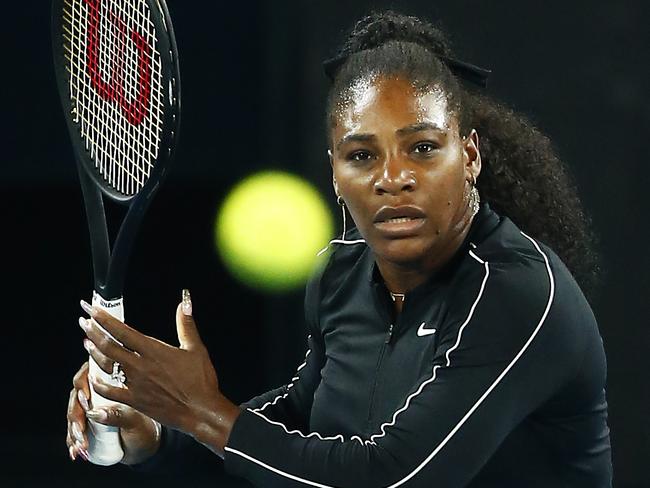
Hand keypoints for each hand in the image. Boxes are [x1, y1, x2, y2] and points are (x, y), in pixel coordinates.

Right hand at [65, 362, 160, 463]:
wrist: (144, 444)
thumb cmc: (144, 425)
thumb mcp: (134, 421)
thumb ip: (118, 415)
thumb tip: (95, 413)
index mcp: (111, 382)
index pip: (89, 374)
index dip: (84, 384)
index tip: (86, 400)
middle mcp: (97, 391)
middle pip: (77, 396)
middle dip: (76, 415)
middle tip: (81, 430)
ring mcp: (89, 408)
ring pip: (73, 414)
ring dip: (73, 431)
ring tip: (81, 445)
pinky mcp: (85, 424)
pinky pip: (73, 431)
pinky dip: (73, 442)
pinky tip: (75, 452)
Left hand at [78, 292, 239, 455]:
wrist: (200, 411)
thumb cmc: (201, 380)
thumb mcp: (196, 348)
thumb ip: (186, 324)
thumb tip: (185, 301)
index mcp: (154, 351)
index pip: (122, 330)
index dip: (103, 318)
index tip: (91, 309)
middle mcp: (140, 366)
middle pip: (108, 346)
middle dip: (93, 331)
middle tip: (84, 321)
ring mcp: (135, 384)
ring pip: (106, 366)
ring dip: (93, 353)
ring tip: (86, 342)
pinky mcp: (134, 401)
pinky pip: (109, 392)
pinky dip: (98, 383)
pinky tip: (92, 377)